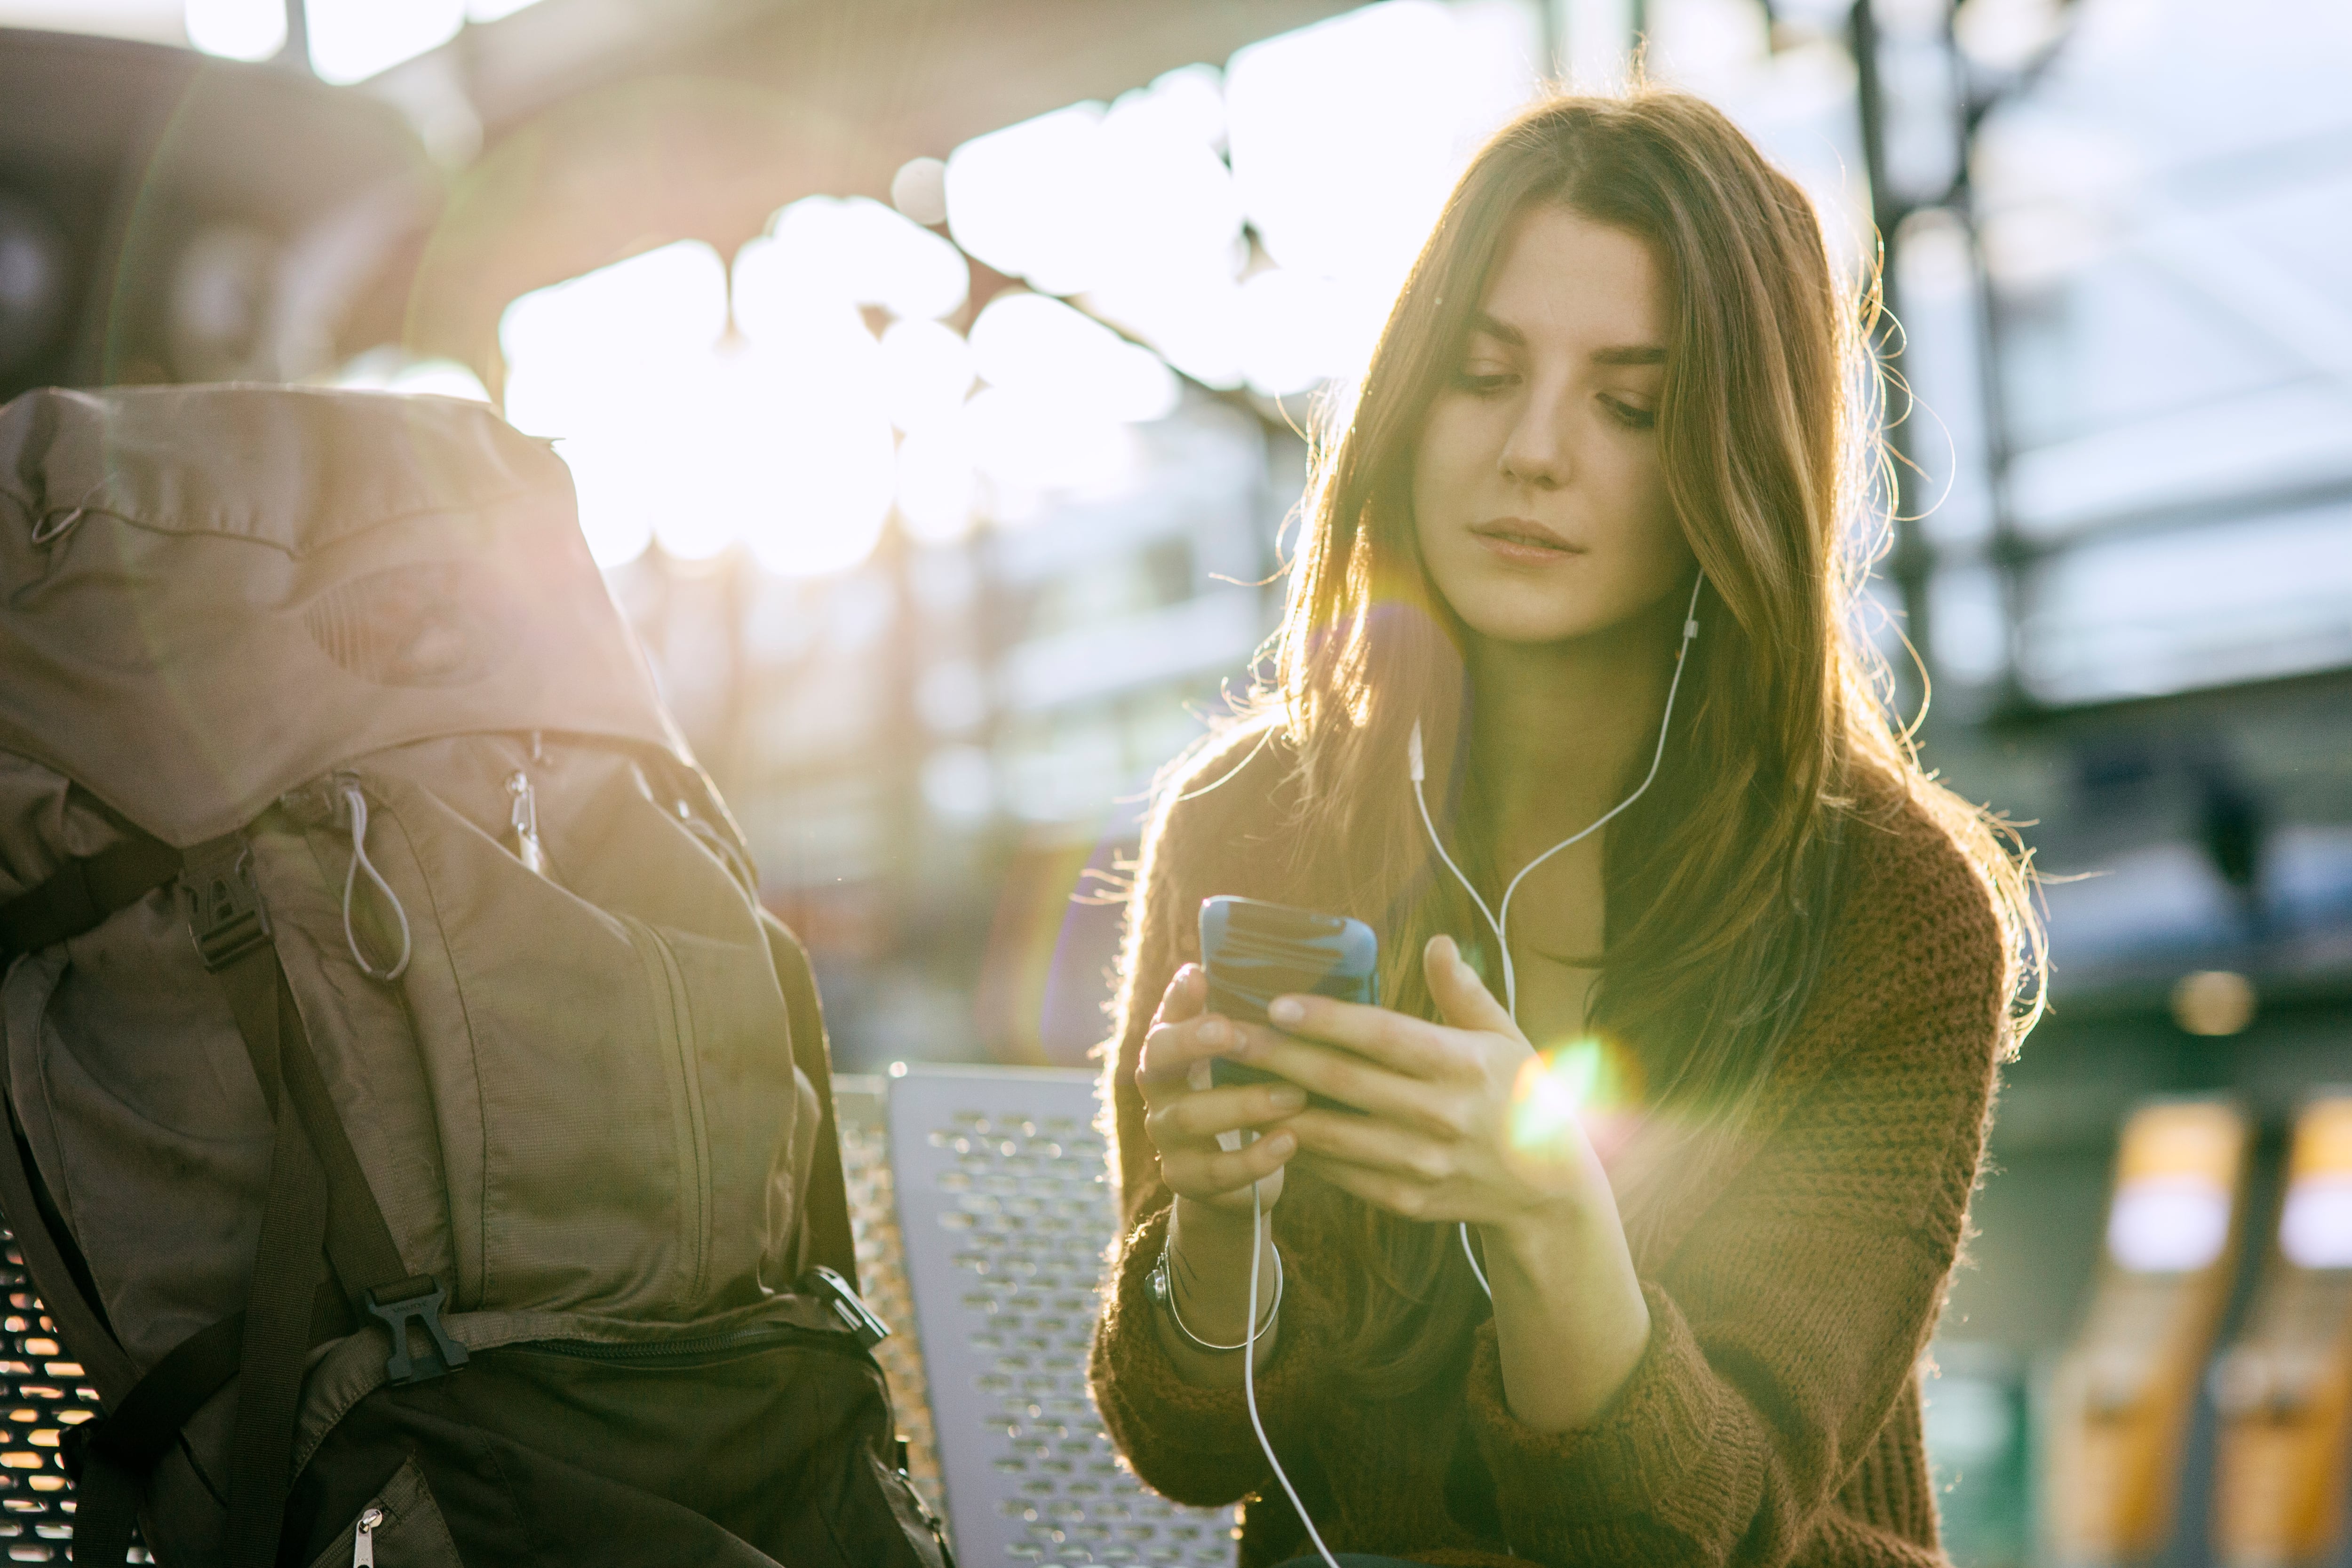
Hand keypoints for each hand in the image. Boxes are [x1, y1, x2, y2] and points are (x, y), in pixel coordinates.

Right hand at [1135, 964, 1302, 1217]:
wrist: (1233, 1179)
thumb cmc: (1244, 1099)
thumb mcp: (1243, 1064)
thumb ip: (1250, 1028)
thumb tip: (1292, 985)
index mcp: (1171, 1055)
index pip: (1165, 1018)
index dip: (1177, 999)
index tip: (1198, 974)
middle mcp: (1159, 1092)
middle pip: (1158, 1061)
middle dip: (1192, 1042)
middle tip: (1233, 1030)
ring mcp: (1166, 1138)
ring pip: (1189, 1116)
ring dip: (1243, 1103)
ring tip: (1293, 1095)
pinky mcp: (1186, 1180)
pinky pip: (1216, 1170)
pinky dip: (1255, 1156)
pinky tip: (1289, 1140)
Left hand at [1246, 935, 1613, 1242]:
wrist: (1547, 1190)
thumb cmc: (1520, 1098)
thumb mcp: (1506, 1039)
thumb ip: (1464, 993)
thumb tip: (1436, 943)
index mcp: (1463, 1066)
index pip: (1383, 1037)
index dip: (1327, 1020)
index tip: (1276, 1003)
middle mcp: (1440, 1116)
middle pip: (1343, 1082)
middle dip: (1279, 1056)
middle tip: (1228, 1034)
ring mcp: (1420, 1164)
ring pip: (1331, 1133)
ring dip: (1276, 1107)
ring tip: (1233, 1079)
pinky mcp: (1405, 1199)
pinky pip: (1340, 1172)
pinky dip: (1301, 1149)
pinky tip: (1267, 1125)